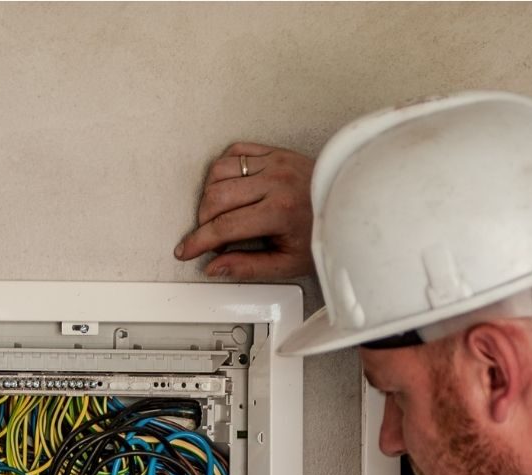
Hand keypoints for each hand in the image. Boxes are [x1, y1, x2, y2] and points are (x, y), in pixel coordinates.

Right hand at [175, 142, 315, 280]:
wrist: (346, 205)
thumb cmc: (319, 234)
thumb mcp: (287, 262)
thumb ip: (248, 266)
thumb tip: (214, 267)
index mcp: (279, 212)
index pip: (226, 226)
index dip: (199, 240)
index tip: (185, 249)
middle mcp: (275, 182)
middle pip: (216, 197)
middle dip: (203, 221)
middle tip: (209, 236)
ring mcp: (273, 163)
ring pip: (219, 172)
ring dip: (208, 194)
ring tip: (218, 214)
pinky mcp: (273, 151)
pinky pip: (233, 152)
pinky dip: (221, 170)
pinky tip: (227, 188)